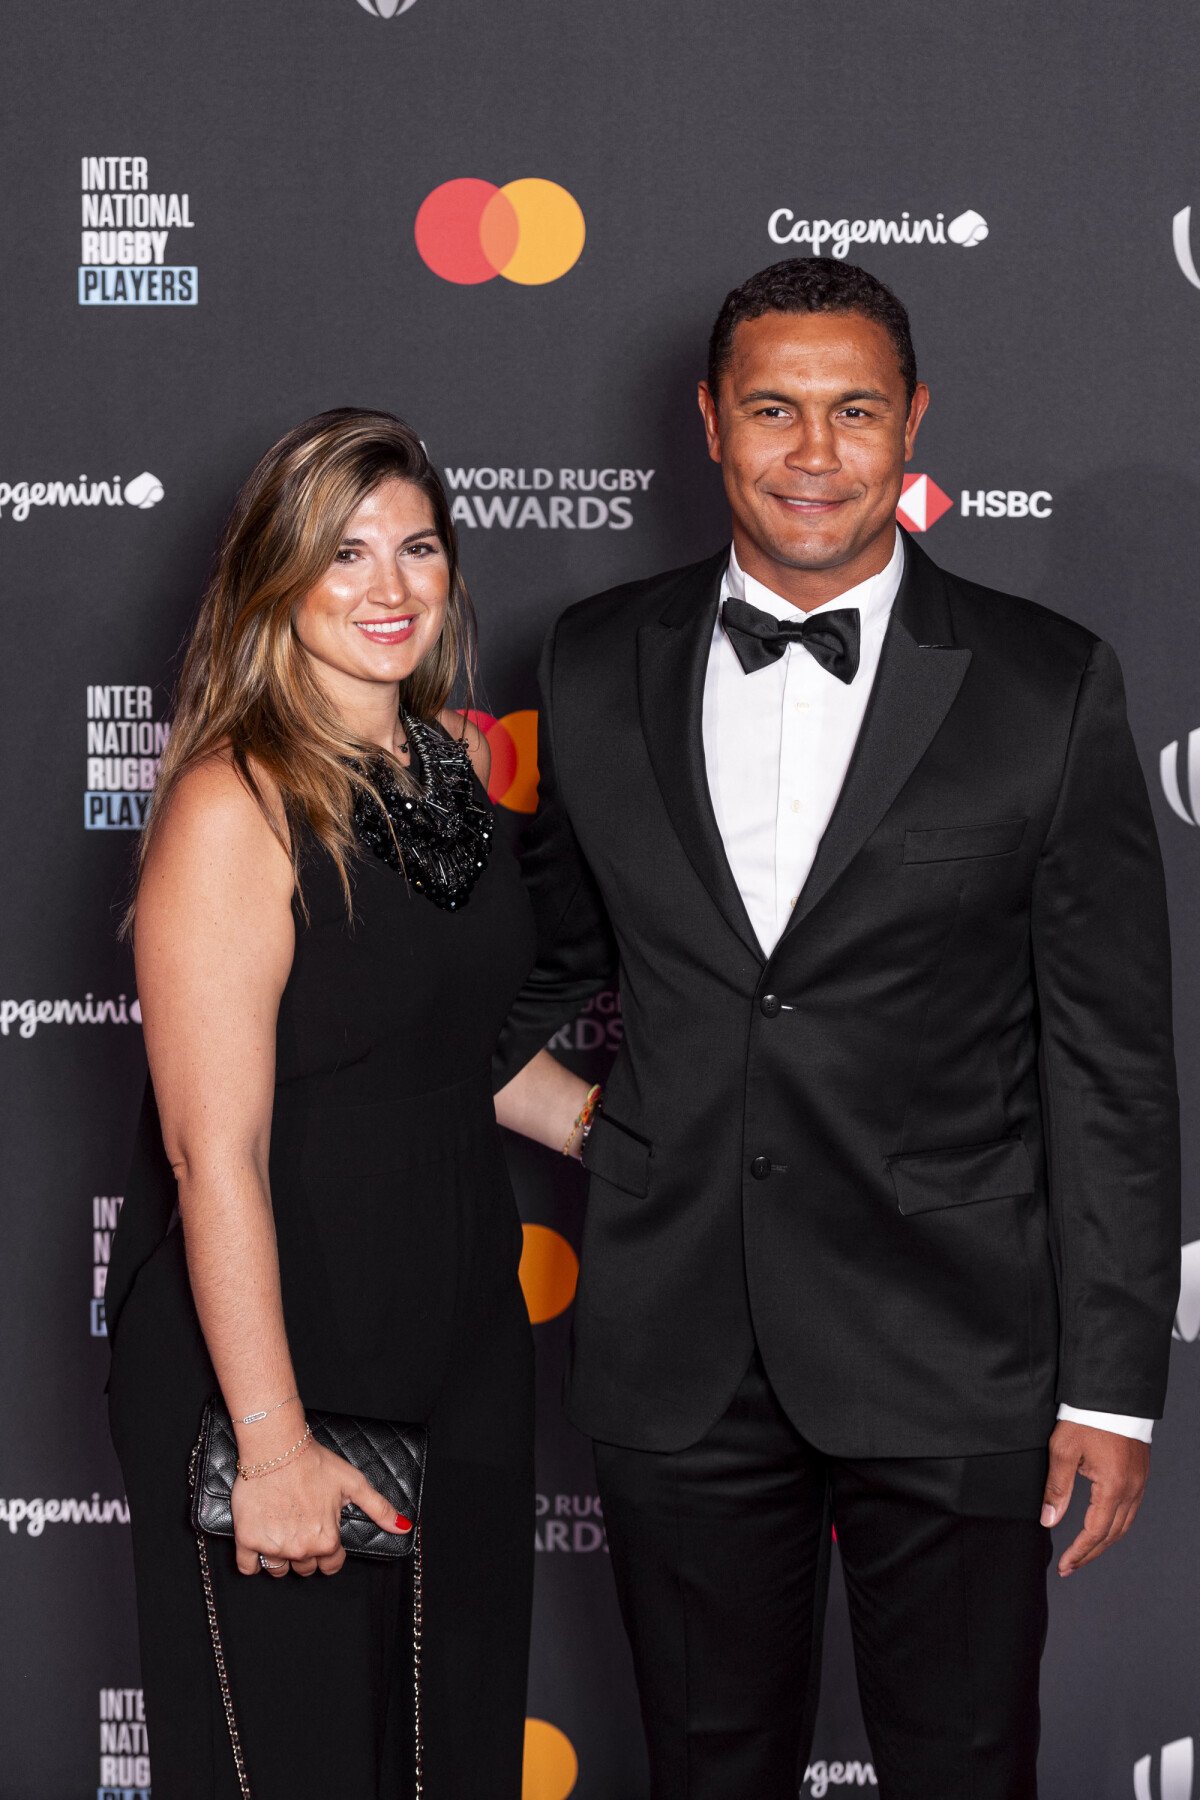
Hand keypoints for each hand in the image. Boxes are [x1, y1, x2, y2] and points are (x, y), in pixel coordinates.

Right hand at [231, 1439, 410, 1577]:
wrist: (277, 1448)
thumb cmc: (315, 1463)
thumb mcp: (354, 1483)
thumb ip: (380, 1509)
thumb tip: (404, 1528)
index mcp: (326, 1540)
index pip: (331, 1565)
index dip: (330, 1551)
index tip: (323, 1533)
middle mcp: (300, 1549)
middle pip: (305, 1568)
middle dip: (307, 1552)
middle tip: (302, 1526)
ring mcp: (272, 1547)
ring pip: (278, 1570)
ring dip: (281, 1557)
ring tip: (283, 1529)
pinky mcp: (247, 1539)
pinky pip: (247, 1567)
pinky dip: (252, 1560)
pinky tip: (260, 1541)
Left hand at [1040, 1421, 1148, 1576]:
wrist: (1111, 1393)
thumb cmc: (1086, 1417)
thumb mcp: (1063, 1451)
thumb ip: (1056, 1488)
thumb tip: (1049, 1519)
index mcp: (1113, 1487)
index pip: (1096, 1532)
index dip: (1080, 1552)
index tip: (1066, 1565)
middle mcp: (1131, 1489)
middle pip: (1112, 1534)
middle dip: (1091, 1553)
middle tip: (1071, 1566)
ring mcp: (1139, 1482)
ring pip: (1124, 1524)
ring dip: (1104, 1541)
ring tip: (1084, 1552)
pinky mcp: (1139, 1473)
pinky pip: (1130, 1508)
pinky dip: (1115, 1523)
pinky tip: (1102, 1526)